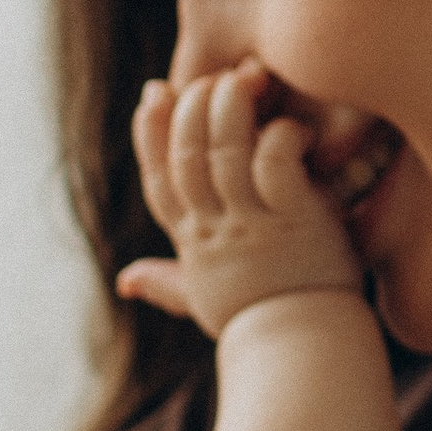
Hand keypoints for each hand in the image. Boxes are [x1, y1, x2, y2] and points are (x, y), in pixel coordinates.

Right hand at [118, 63, 364, 334]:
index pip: (158, 178)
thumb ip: (166, 282)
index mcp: (192, 241)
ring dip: (232, 109)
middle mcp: (215, 229)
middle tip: (208, 77)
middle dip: (191, 108)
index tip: (154, 91)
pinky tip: (293, 125)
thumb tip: (126, 280)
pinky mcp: (295, 221)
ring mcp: (253, 224)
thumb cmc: (260, 322)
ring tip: (248, 77)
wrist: (306, 353)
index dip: (151, 131)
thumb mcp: (202, 300)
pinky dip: (280, 137)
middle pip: (185, 156)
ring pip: (226, 153)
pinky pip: (277, 165)